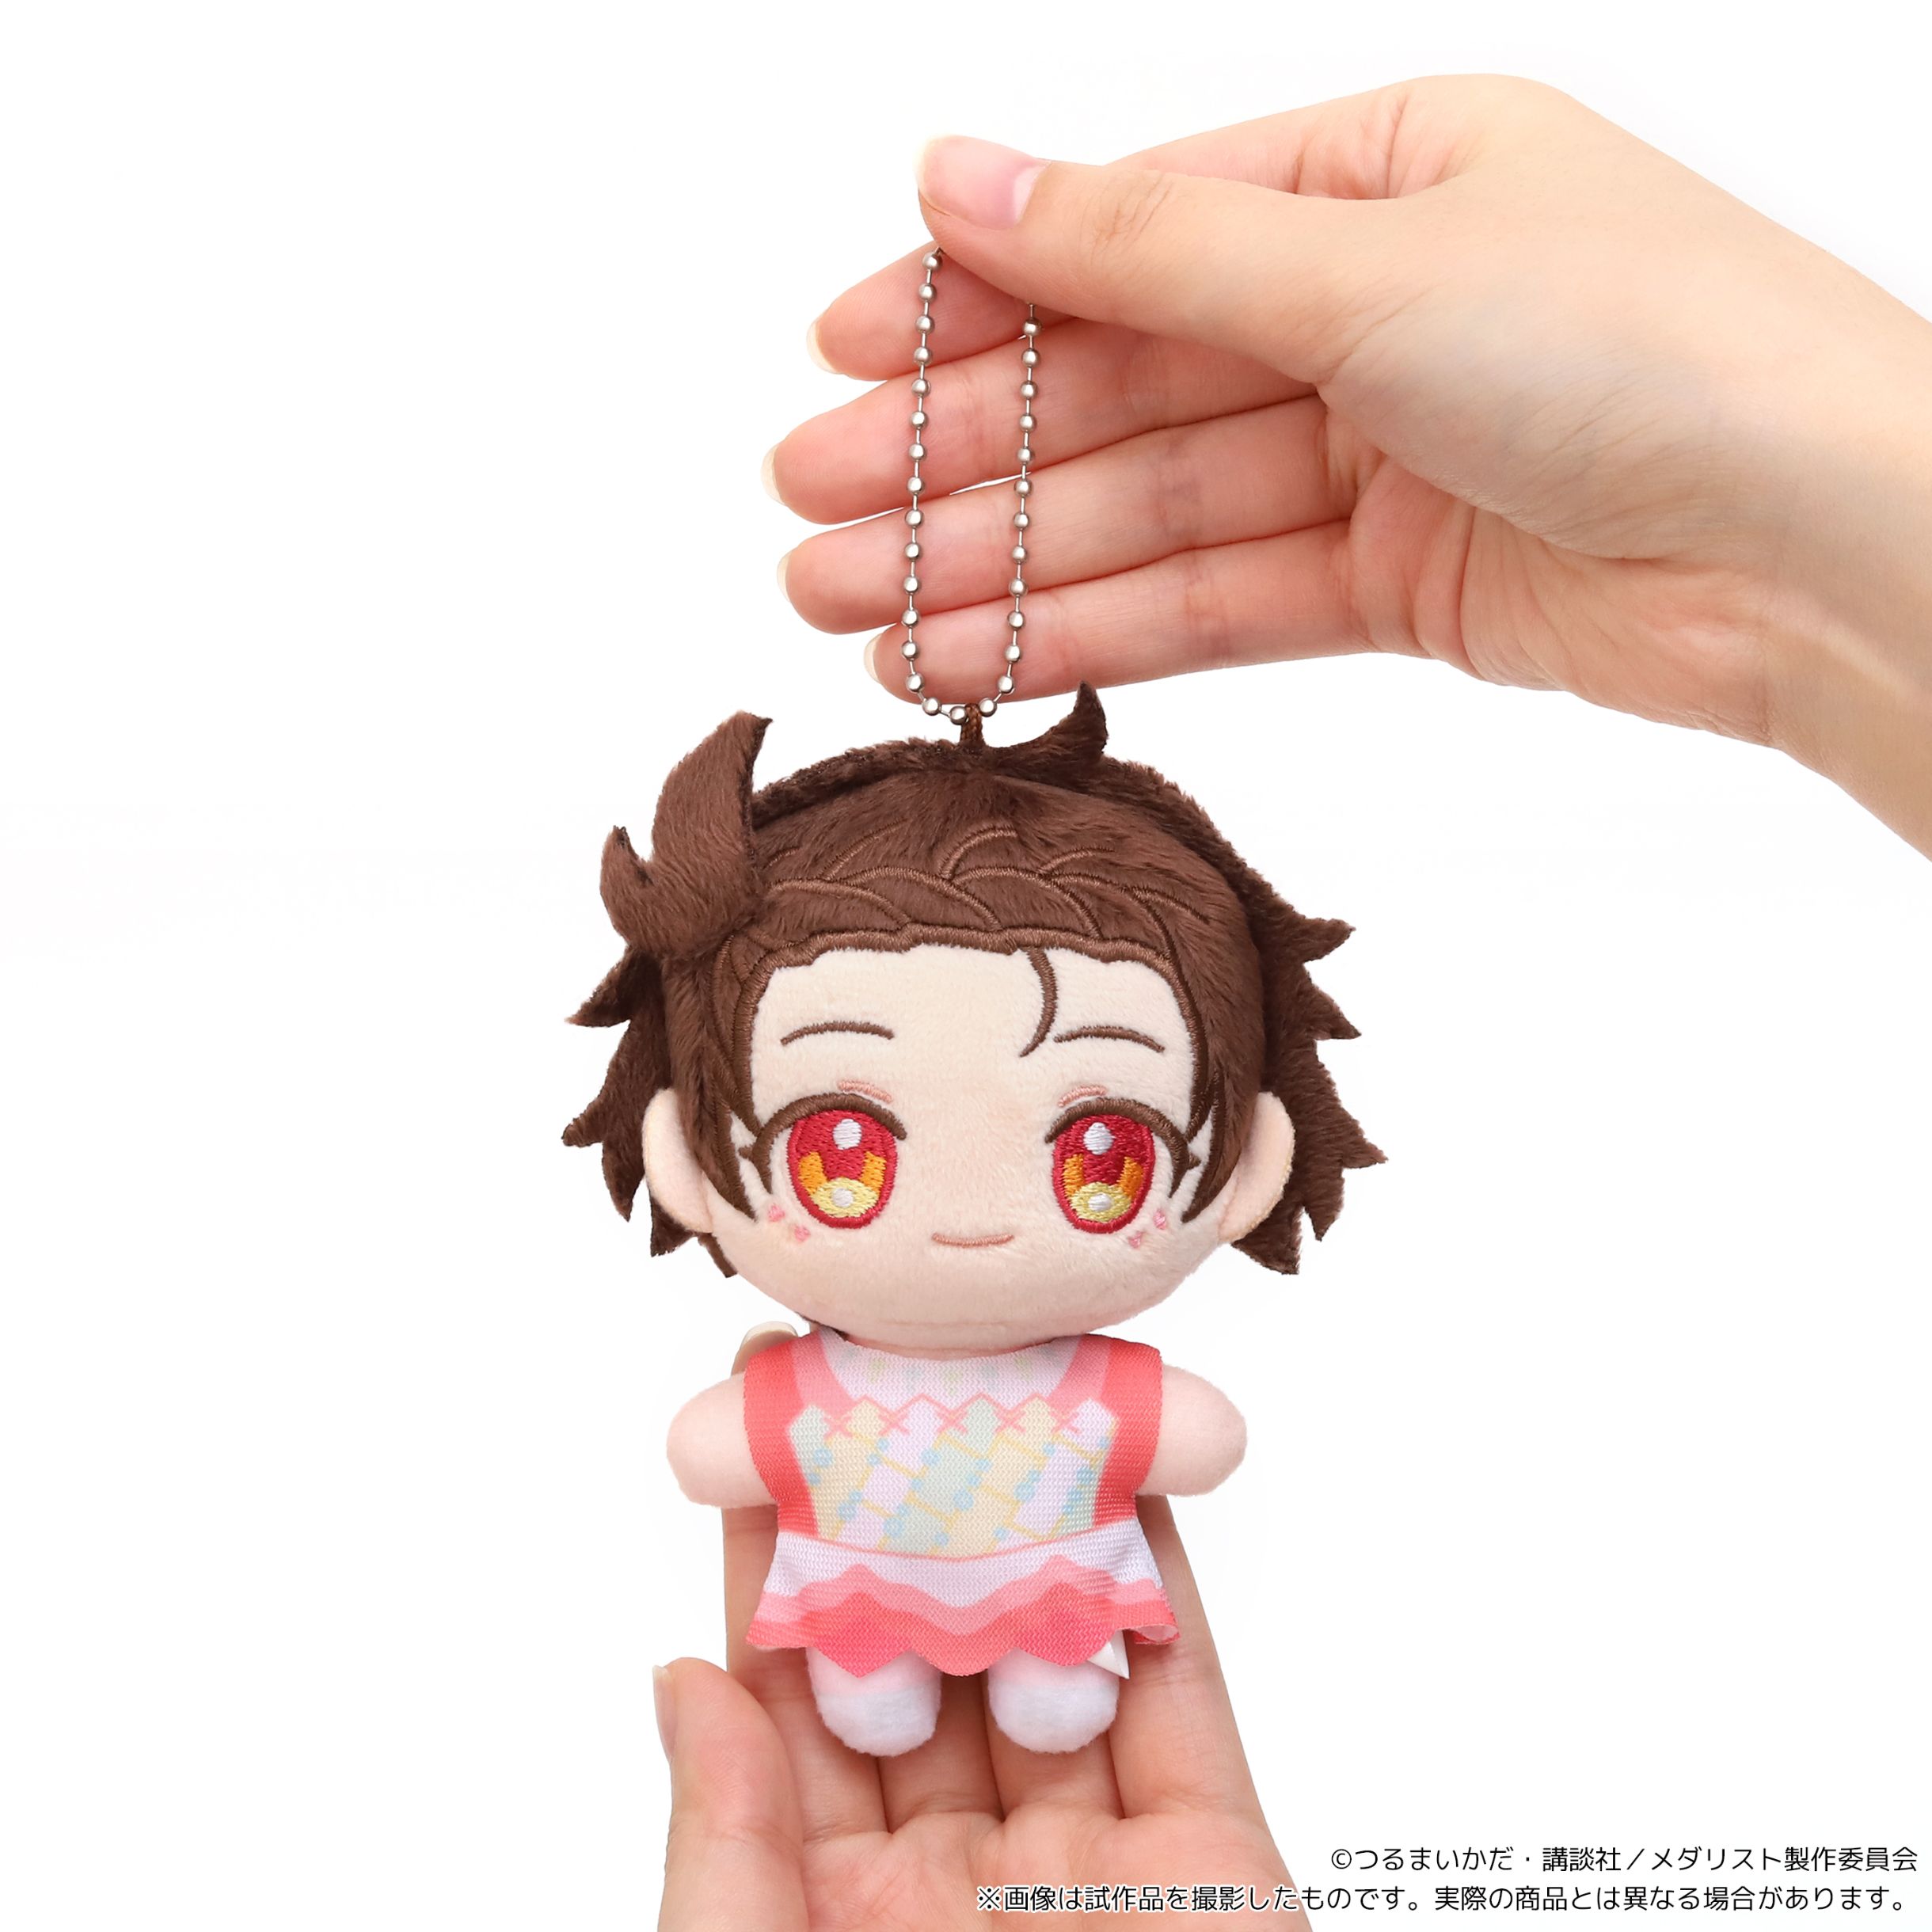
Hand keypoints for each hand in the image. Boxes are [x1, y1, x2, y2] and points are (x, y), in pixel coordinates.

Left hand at [655, 1327, 1301, 1929]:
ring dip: (1029, 1511)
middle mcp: (958, 1873)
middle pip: (926, 1646)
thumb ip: (725, 1862)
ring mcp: (1093, 1860)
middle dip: (904, 1500)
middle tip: (878, 1357)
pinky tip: (1119, 1471)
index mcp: (832, 1913)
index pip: (793, 1695)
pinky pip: (1182, 1688)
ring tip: (991, 1372)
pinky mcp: (1218, 1862)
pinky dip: (1156, 1575)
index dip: (773, 1558)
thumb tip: (682, 1678)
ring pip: (1054, 1641)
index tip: (747, 1425)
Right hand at [769, 78, 1931, 854]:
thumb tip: (957, 171)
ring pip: (1150, 510)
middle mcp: (1373, 306)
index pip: (1128, 237)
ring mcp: (1381, 450)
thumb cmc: (1647, 349)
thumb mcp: (1365, 268)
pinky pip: (1218, 598)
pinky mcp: (1399, 582)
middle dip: (959, 458)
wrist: (1823, 552)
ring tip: (852, 614)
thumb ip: (1144, 252)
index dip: (973, 302)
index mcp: (1379, 173)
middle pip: (1120, 388)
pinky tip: (985, 654)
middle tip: (806, 515)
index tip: (837, 355)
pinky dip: (1103, 629)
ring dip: (1002, 565)